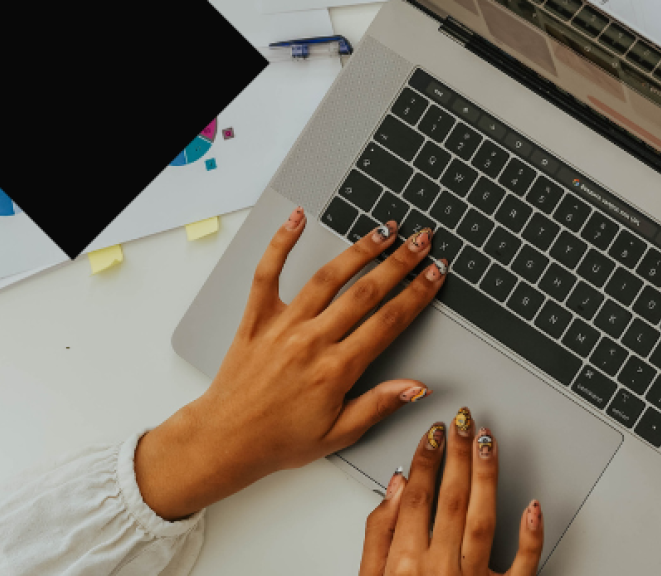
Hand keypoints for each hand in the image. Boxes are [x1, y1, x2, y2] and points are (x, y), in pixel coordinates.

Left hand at [135, 208, 447, 519]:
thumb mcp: (340, 434)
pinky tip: (297, 219)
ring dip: (359, 250)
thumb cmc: (280, 441)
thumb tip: (418, 386)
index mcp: (336, 369)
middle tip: (422, 242)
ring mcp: (282, 325)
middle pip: (365, 292)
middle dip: (400, 263)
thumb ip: (380, 405)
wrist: (224, 441)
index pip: (389, 321)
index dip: (418, 294)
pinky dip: (281, 244)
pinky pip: (267, 273)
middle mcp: (311, 341)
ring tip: (385, 230)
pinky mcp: (256, 318)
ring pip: (327, 277)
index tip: (436, 274)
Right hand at [361, 412, 542, 575]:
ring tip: (488, 442)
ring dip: (486, 477)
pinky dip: (531, 535)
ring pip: (483, 519)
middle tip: (464, 421)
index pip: (416, 497)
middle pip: (449, 499)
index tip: (434, 433)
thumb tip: (395, 488)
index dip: (426, 459)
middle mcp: (438, 570)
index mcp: (403, 565)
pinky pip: (523, 566)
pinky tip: (534, 505)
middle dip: (457, 455)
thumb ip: (378, 536)